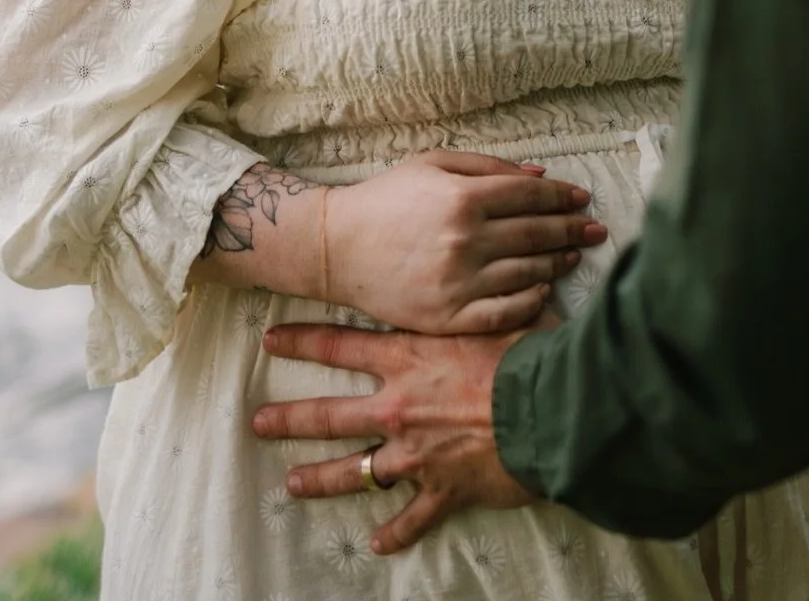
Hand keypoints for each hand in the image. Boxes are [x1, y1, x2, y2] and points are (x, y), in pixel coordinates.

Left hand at [255, 322, 533, 551]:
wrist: (551, 410)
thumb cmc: (528, 353)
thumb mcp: (496, 312)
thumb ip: (479, 296)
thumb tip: (495, 264)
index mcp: (410, 357)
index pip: (341, 344)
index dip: (302, 342)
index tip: (271, 341)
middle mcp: (400, 406)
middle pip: (330, 414)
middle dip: (289, 418)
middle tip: (258, 423)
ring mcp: (416, 453)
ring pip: (356, 470)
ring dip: (321, 478)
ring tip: (292, 485)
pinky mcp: (442, 490)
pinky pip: (412, 518)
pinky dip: (395, 533)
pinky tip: (376, 544)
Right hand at [327, 150, 604, 333]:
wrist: (340, 247)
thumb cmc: (388, 198)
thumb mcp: (433, 164)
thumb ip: (488, 166)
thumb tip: (540, 176)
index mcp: (463, 199)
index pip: (531, 197)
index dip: (562, 198)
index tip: (582, 200)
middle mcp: (466, 241)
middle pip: (536, 235)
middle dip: (572, 231)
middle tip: (596, 230)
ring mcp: (458, 282)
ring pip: (526, 274)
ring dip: (556, 264)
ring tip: (573, 257)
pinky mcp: (448, 316)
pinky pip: (504, 312)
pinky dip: (531, 302)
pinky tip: (543, 291)